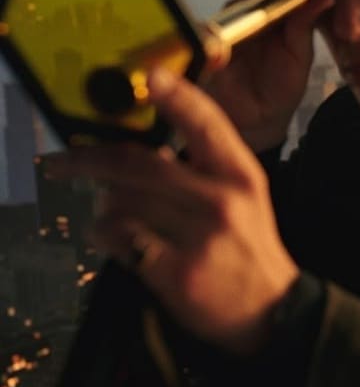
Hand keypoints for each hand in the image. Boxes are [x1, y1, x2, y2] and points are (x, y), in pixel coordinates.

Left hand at [49, 68, 299, 355]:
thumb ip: (205, 166)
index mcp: (242, 175)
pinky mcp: (176, 272)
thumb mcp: (244, 196)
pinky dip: (104, 235)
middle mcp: (222, 200)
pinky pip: (118, 239)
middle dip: (89, 159)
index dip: (177, 96)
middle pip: (141, 164)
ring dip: (102, 206)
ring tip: (112, 214)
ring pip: (121, 202)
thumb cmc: (248, 246)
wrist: (269, 310)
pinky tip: (114, 238)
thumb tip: (140, 144)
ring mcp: (200, 237)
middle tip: (62, 161)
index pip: (207, 124)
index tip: (150, 77)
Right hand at [203, 0, 333, 151]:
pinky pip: (224, 24)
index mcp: (277, 17)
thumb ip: (306, 24)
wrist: (258, 121)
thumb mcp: (299, 53)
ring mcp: (232, 26)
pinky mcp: (213, 41)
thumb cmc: (280, 87)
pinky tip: (254, 9)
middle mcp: (253, 16)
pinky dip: (237, 15)